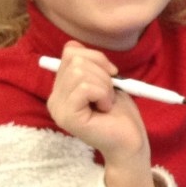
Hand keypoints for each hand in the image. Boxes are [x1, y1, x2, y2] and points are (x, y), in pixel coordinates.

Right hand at [44, 42, 155, 186]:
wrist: (131, 141)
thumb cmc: (120, 112)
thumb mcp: (105, 80)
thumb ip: (89, 64)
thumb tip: (73, 46)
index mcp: (62, 88)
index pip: (70, 52)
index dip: (96, 58)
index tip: (111, 75)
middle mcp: (54, 98)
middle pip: (74, 59)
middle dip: (102, 72)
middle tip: (109, 94)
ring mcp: (58, 108)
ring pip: (79, 72)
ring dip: (103, 85)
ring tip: (107, 103)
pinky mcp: (67, 117)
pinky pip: (85, 87)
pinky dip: (102, 94)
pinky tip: (105, 109)